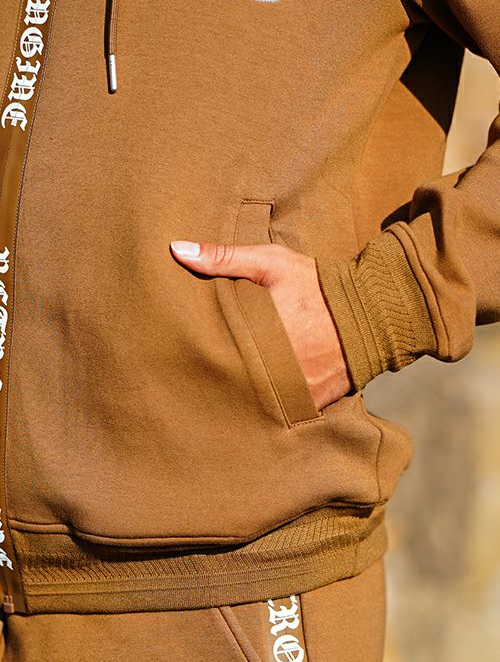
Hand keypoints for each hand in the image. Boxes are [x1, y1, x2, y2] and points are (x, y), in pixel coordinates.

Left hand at [170, 240, 352, 410]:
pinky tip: (260, 398)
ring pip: (256, 402)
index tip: (191, 352)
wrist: (371, 311)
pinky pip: (285, 412)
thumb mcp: (271, 263)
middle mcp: (276, 368)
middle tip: (202, 375)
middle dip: (220, 377)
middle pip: (233, 382)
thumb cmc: (316, 284)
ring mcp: (296, 391)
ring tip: (232, 387)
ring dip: (245, 394)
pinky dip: (273, 406)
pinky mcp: (314, 403)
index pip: (215, 353)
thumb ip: (224, 257)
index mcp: (259, 334)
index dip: (201, 354)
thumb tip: (176, 249)